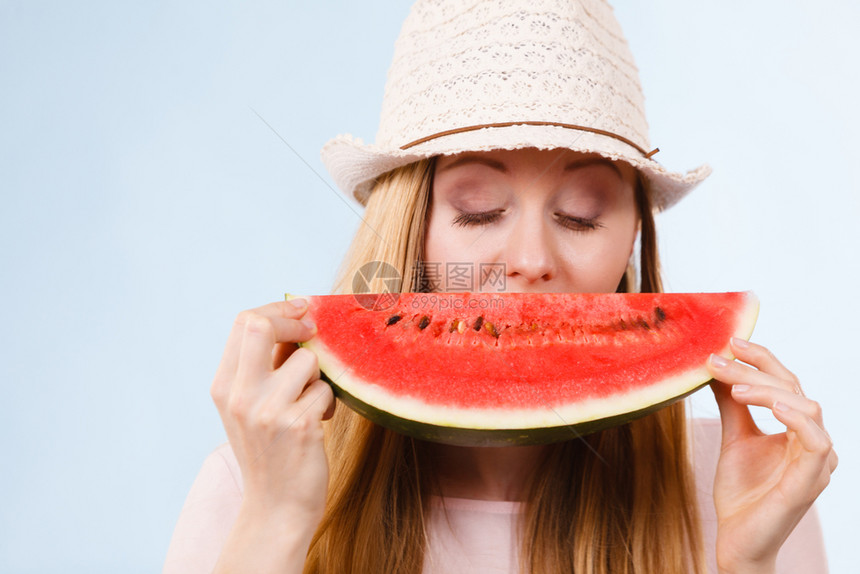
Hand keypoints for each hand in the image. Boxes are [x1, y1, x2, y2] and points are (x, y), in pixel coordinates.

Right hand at [209, 299, 334, 526]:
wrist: (276, 508)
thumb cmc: (270, 452)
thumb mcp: (250, 407)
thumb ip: (263, 367)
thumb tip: (296, 319)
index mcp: (224, 387)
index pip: (243, 322)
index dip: (277, 308)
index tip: (301, 309)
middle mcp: (240, 396)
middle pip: (261, 325)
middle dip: (294, 320)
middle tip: (312, 329)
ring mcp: (267, 411)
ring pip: (307, 361)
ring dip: (318, 379)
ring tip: (310, 404)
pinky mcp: (298, 426)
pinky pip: (325, 391)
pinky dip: (327, 404)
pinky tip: (317, 425)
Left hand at [707, 338, 836, 572]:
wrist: (736, 539)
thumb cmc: (741, 492)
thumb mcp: (734, 437)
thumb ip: (732, 404)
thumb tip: (717, 366)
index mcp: (798, 429)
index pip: (785, 382)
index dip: (762, 358)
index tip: (730, 341)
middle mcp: (813, 441)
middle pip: (793, 389)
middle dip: (755, 371)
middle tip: (719, 360)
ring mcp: (816, 462)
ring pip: (807, 407)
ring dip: (768, 390)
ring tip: (734, 387)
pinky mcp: (810, 481)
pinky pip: (816, 442)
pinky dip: (796, 419)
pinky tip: (771, 406)